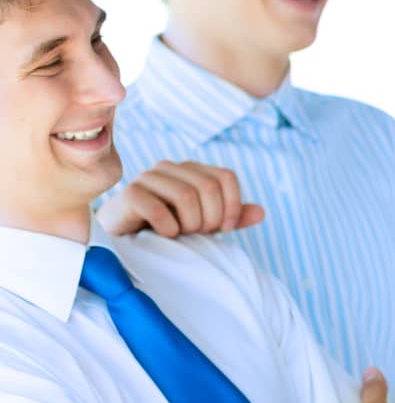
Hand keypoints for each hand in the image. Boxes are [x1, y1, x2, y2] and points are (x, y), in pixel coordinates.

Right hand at [97, 161, 266, 237]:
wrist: (124, 235)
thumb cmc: (168, 227)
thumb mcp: (205, 223)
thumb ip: (232, 217)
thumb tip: (262, 213)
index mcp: (192, 169)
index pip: (226, 177)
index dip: (233, 205)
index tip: (225, 228)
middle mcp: (170, 167)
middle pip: (208, 187)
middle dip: (211, 218)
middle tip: (200, 233)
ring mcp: (148, 177)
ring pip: (185, 195)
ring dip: (190, 223)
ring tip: (182, 233)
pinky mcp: (129, 194)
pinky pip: (158, 209)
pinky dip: (168, 227)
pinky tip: (165, 234)